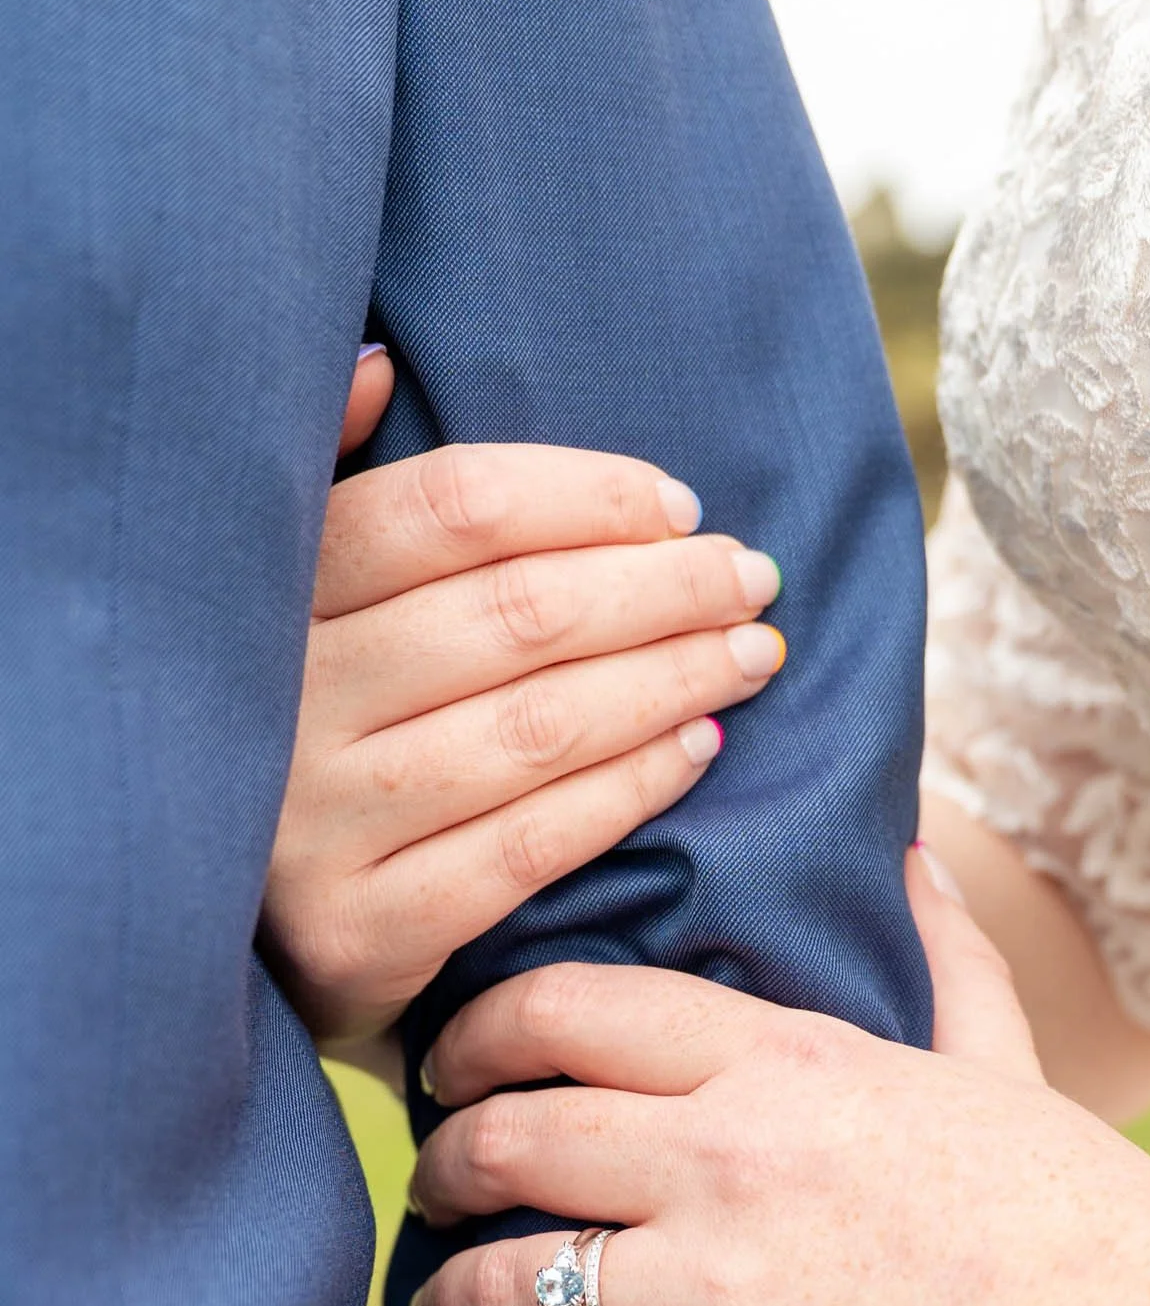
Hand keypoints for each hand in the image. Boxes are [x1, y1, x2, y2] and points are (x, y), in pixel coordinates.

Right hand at [261, 347, 786, 1051]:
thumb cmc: (309, 737)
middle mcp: (283, 706)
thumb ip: (336, 488)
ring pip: (534, 729)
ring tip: (751, 654)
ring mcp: (313, 829)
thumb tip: (378, 364)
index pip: (451, 509)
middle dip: (661, 588)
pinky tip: (701, 746)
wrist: (243, 941)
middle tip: (751, 578)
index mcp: (271, 597)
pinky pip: (529, 847)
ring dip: (668, 680)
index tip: (679, 506)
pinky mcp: (360, 934)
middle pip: (512, 616)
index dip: (586, 497)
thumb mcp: (295, 607)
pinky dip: (630, 787)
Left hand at [405, 848, 1149, 1305]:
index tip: (456, 1065)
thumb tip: (914, 850)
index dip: (479, 1033)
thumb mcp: (1016, 1075)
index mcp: (795, 1063)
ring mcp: (723, 1298)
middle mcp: (734, 1162)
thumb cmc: (1104, 1234)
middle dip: (446, 1161)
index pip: (570, 1008)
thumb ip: (948, 958)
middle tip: (436, 1187)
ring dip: (448, 1300)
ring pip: (504, 1281)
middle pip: (510, 1134)